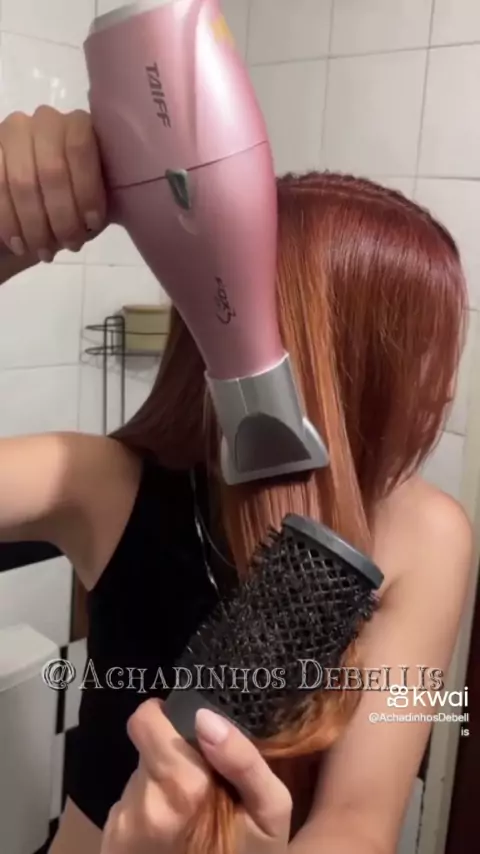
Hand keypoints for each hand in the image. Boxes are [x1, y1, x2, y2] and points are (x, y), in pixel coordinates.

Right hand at [0, 106, 106, 261]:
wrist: (34, 214)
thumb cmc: (74, 209)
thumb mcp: (94, 205)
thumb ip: (104, 198)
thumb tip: (110, 210)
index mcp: (79, 126)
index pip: (80, 147)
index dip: (86, 189)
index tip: (91, 224)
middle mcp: (45, 120)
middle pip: (52, 170)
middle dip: (62, 216)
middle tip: (69, 245)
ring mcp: (12, 132)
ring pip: (22, 182)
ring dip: (35, 224)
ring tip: (45, 252)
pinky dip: (9, 222)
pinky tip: (19, 244)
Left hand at [101, 699, 291, 853]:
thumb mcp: (270, 812)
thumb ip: (244, 759)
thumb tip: (204, 716)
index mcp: (183, 785)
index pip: (145, 720)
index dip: (167, 719)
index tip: (191, 733)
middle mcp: (145, 802)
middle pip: (146, 749)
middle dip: (172, 757)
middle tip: (200, 784)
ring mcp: (123, 826)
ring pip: (140, 778)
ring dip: (161, 787)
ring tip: (188, 815)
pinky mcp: (112, 844)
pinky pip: (129, 808)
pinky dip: (148, 813)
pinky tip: (171, 836)